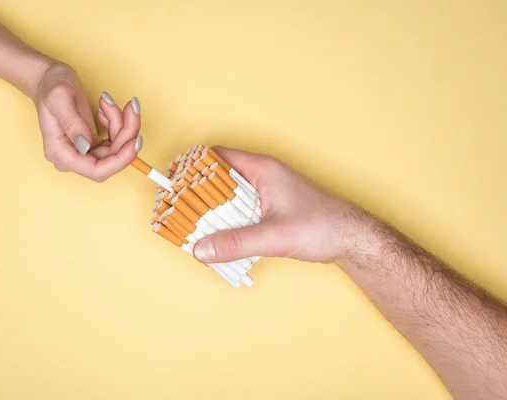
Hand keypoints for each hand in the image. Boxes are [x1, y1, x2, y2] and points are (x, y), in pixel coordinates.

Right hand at [33, 62, 141, 180]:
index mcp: (61, 153)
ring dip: (123, 125)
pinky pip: (115, 140)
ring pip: (117, 148)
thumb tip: (85, 146)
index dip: (120, 160)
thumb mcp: (60, 98)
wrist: (48, 79)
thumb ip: (72, 123)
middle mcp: (73, 157)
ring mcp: (84, 151)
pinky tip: (107, 108)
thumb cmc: (50, 86)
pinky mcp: (92, 143)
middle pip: (111, 158)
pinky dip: (118, 124)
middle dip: (125, 134)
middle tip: (130, 108)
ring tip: (108, 102)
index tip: (134, 141)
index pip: (97, 171)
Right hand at [193, 147, 364, 263]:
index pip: (218, 156)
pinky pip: (240, 208)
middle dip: (197, 191)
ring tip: (193, 224)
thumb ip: (237, 242)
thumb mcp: (275, 236)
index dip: (193, 166)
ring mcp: (268, 190)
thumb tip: (201, 249)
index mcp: (262, 168)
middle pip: (219, 176)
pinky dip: (227, 218)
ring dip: (212, 207)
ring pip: (229, 194)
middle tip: (177, 209)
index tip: (173, 182)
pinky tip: (220, 234)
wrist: (353, 238)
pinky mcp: (272, 207)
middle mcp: (263, 175)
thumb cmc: (322, 227)